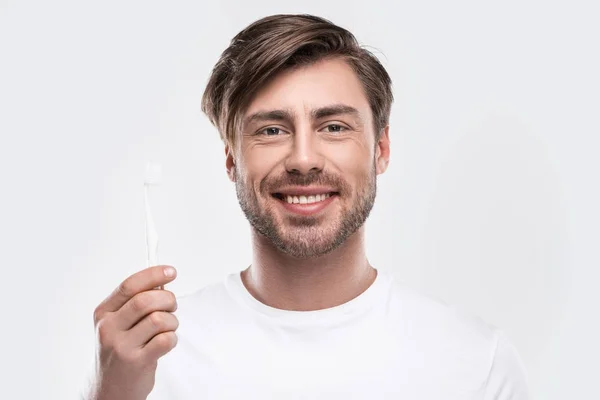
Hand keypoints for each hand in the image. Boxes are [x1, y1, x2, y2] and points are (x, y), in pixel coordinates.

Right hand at [86, 265, 178, 399]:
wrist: (109, 389)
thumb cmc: (121, 350)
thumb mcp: (118, 324)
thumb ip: (135, 303)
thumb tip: (162, 281)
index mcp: (103, 313)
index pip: (129, 285)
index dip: (153, 274)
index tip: (171, 272)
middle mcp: (108, 328)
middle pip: (146, 300)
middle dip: (167, 299)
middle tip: (172, 307)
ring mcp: (121, 346)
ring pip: (159, 319)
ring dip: (172, 322)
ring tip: (167, 329)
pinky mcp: (136, 362)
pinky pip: (165, 339)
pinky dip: (172, 338)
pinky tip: (166, 343)